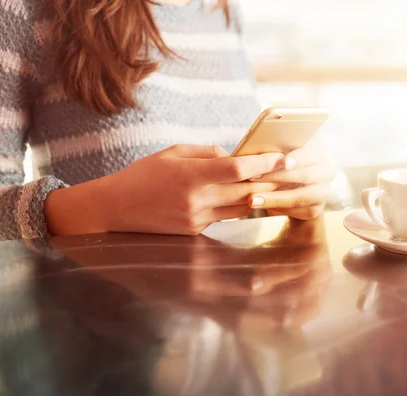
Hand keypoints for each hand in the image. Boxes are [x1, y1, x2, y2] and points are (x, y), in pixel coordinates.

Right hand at [45, 144, 282, 235]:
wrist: (115, 210)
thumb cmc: (142, 176)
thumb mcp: (171, 153)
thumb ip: (205, 153)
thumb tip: (233, 156)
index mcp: (190, 177)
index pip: (237, 170)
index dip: (263, 164)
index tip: (283, 157)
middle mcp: (197, 201)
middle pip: (245, 192)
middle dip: (270, 181)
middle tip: (291, 171)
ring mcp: (197, 220)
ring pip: (240, 208)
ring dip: (257, 195)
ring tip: (273, 183)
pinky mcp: (195, 232)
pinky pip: (225, 217)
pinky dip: (235, 205)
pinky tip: (243, 196)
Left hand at [246, 144, 336, 219]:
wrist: (295, 187)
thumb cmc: (283, 166)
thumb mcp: (280, 156)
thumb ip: (274, 154)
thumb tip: (252, 155)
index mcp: (318, 154)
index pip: (311, 154)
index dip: (298, 158)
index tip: (283, 162)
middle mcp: (326, 172)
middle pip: (304, 175)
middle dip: (277, 177)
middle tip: (253, 178)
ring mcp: (323, 192)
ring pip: (300, 197)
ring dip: (274, 199)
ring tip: (252, 199)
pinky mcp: (316, 209)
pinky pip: (297, 211)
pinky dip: (278, 208)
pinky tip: (262, 206)